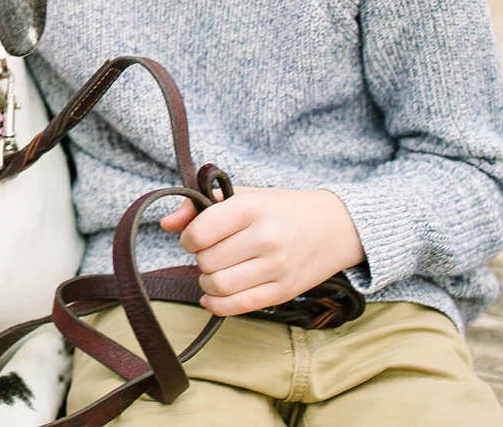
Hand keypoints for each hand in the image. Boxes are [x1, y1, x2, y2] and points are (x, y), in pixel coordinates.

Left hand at [159, 187, 364, 316]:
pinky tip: (213, 296)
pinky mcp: (284, 291)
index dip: (189, 238)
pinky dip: (217, 305)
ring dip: (207, 282)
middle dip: (200, 260)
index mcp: (251, 208)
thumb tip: (166, 224)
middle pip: (207, 262)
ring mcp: (276, 267)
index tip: (196, 237)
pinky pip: (239, 306)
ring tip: (216, 271)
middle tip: (212, 253)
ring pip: (219, 286)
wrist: (336, 226)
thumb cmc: (282, 209)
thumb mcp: (244, 196)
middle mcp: (265, 238)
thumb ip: (200, 206)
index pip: (200, 232)